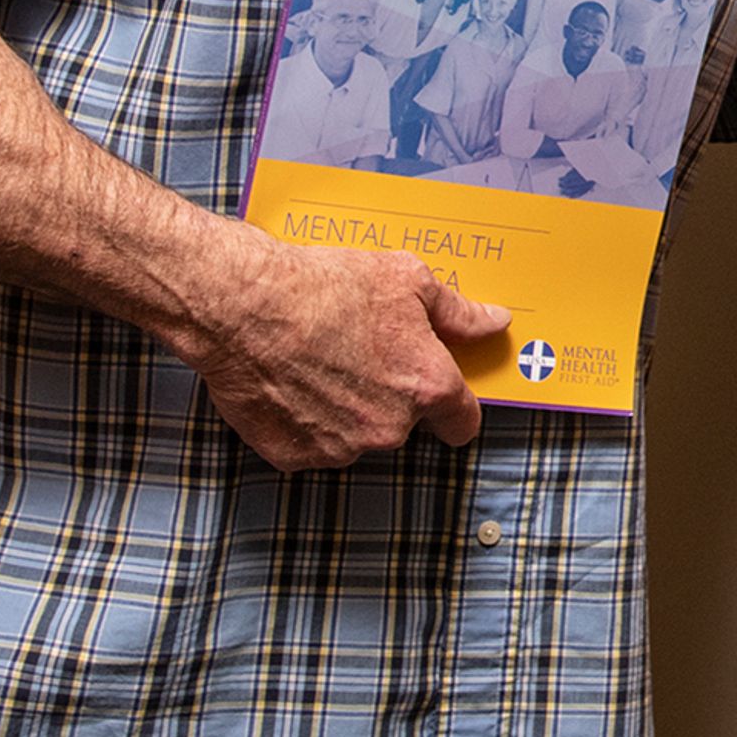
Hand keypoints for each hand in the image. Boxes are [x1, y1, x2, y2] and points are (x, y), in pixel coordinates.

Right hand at [185, 235, 511, 470]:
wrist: (242, 306)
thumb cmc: (325, 287)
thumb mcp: (407, 280)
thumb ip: (459, 312)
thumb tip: (494, 323)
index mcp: (427, 387)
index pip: (463, 423)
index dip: (455, 410)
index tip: (444, 400)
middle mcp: (389, 428)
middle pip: (403, 425)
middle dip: (390, 397)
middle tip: (360, 356)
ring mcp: (339, 447)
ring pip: (355, 436)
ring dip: (346, 411)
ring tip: (318, 363)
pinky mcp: (293, 456)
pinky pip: (311, 444)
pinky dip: (304, 421)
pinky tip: (291, 382)